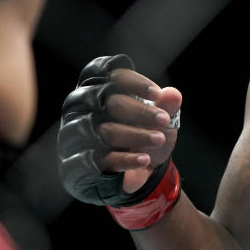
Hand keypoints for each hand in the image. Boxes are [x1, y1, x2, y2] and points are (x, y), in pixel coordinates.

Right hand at [57, 54, 182, 205]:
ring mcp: (77, 134)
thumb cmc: (144, 135)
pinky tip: (145, 159)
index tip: (157, 94)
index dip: (133, 82)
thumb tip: (173, 94)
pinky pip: (101, 158)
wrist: (138, 173)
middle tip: (164, 120)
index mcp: (100, 88)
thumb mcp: (160, 120)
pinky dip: (126, 158)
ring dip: (136, 135)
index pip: (111, 75)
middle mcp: (82, 108)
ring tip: (159, 139)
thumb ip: (166, 106)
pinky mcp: (78, 162)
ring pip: (105, 131)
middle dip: (140, 112)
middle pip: (109, 103)